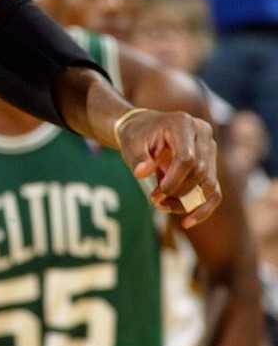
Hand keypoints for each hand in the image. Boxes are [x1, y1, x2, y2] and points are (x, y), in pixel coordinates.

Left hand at [116, 107, 220, 227]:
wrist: (144, 128)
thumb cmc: (137, 135)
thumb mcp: (131, 144)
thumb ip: (137, 158)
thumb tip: (141, 174)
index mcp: (182, 123)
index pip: (187, 158)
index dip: (173, 180)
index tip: (155, 194)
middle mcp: (202, 133)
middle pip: (199, 172)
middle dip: (177, 192)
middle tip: (154, 199)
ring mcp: (210, 149)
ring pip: (208, 184)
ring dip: (187, 202)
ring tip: (163, 207)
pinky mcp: (211, 164)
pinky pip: (214, 191)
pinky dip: (202, 208)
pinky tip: (187, 221)